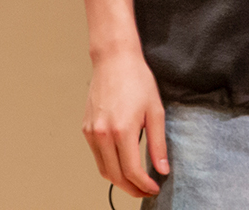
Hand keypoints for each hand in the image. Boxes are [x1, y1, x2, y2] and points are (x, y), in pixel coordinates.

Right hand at [82, 48, 167, 198]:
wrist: (114, 59)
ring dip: (119, 180)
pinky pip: (97, 156)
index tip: (155, 187)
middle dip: (132, 188)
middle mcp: (103, 133)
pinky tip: (123, 162)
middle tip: (146, 190)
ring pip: (103, 169)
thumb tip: (162, 169)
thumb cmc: (136, 79)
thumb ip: (158, 144)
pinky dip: (109, 165)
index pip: (132, 171)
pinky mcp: (86, 128)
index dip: (144, 185)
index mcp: (122, 130)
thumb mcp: (155, 111)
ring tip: (136, 180)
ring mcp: (91, 132)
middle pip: (115, 176)